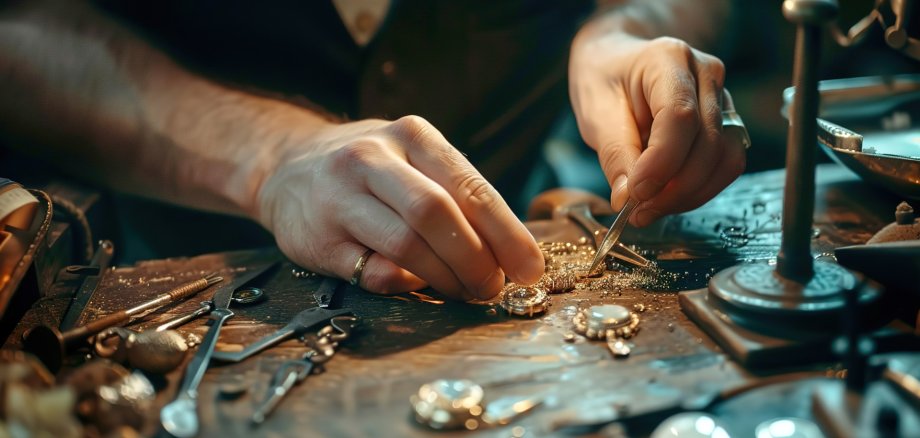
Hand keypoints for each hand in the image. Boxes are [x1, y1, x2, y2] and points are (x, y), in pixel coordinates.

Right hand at [255, 115, 543, 299]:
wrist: (287, 167)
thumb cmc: (373, 169)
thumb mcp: (415, 160)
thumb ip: (458, 194)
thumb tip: (513, 253)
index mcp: (411, 135)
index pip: (469, 187)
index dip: (506, 234)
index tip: (529, 268)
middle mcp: (370, 159)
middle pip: (437, 215)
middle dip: (475, 260)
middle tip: (492, 288)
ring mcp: (337, 198)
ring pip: (406, 247)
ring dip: (446, 279)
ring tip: (464, 292)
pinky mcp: (315, 239)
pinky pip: (373, 273)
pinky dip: (405, 285)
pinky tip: (416, 284)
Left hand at [569, 32, 745, 225]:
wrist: (616, 60)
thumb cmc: (604, 78)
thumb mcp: (595, 112)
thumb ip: (615, 153)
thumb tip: (628, 198)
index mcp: (668, 59)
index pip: (680, 116)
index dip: (661, 162)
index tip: (635, 193)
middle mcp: (705, 75)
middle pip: (708, 142)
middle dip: (674, 188)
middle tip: (637, 212)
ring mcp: (721, 98)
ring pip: (724, 159)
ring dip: (689, 194)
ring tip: (650, 209)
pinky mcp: (725, 122)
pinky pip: (723, 164)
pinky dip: (698, 189)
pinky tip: (667, 197)